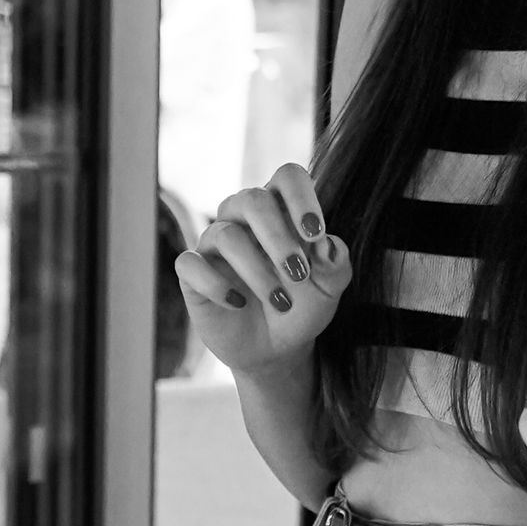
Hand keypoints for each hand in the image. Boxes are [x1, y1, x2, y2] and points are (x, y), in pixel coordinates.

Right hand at [175, 163, 351, 379]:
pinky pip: (191, 264)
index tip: (315, 234)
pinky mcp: (192, 272)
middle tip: (299, 274)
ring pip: (226, 235)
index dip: (300, 197)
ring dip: (257, 271)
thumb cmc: (303, 307)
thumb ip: (335, 263)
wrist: (275, 348)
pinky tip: (237, 303)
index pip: (287, 177)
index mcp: (281, 209)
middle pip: (252, 199)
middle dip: (278, 238)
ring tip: (280, 302)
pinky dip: (215, 284)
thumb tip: (326, 244)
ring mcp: (214, 243)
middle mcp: (244, 217)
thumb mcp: (329, 289)